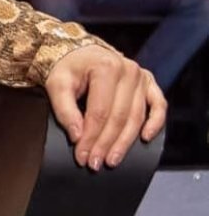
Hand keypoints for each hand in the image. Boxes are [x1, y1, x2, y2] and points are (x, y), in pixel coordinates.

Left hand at [44, 46, 165, 169]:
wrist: (77, 51)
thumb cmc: (67, 67)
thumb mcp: (57, 83)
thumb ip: (64, 109)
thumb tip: (77, 136)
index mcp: (105, 67)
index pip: (99, 112)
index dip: (91, 137)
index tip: (82, 156)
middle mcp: (127, 70)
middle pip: (119, 117)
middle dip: (106, 144)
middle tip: (95, 163)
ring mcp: (140, 76)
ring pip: (136, 117)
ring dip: (125, 143)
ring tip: (111, 160)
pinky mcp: (148, 82)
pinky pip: (158, 105)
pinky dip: (155, 123)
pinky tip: (145, 138)